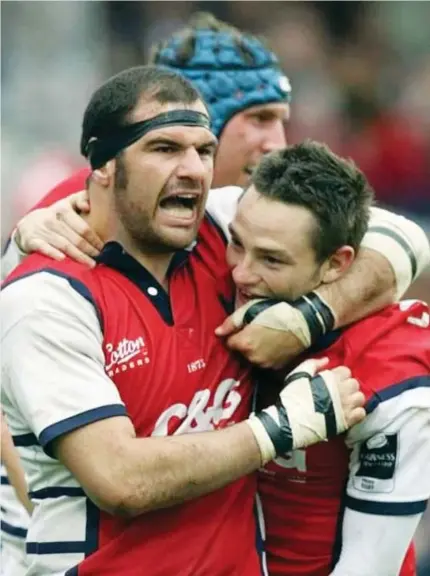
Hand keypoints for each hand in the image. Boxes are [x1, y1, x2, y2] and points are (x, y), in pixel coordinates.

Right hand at [15, 191, 103, 266]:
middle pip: (76, 238)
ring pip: (64, 245)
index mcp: (63, 209)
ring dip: (79, 256)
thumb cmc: (55, 217)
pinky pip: (45, 248)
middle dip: (90, 250)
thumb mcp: (67, 204)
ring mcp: (41, 230)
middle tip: (100, 258)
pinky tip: (64, 260)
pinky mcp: (32, 241)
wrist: (27, 225)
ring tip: (91, 264)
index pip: (83, 227)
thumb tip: (89, 205)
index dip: (94, 239)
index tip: (103, 247)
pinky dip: (54, 254)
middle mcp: (52, 219)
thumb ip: (81, 199)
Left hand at [216, 303, 304, 368]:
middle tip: (256, 329)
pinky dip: (265, 355)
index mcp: (245, 343)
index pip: (229, 342)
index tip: (245, 327)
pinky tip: (274, 344)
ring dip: (254, 350)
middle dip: (244, 342)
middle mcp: (253, 358)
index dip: (235, 334)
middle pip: (240, 352)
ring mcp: (265, 364)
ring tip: (267, 336)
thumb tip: (217, 332)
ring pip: (252, 357)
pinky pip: (264, 362)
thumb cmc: (277, 312)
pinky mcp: (276, 367)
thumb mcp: (251, 310)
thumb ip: (232, 322)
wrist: (304, 322)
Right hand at [246, 358, 365, 463]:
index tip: (332, 381)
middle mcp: (343, 390)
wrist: (292, 421)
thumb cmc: (293, 396)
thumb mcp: (298, 374)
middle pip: (354, 384)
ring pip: (360, 398)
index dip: (339, 375)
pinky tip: (347, 413)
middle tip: (337, 392)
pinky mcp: (348, 421)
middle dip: (347, 386)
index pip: (346, 371)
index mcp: (332, 378)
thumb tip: (327, 360)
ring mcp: (347, 406)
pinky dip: (356, 412)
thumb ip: (313, 364)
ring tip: (344, 403)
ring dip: (353, 399)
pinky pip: (361, 413)